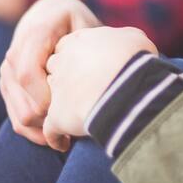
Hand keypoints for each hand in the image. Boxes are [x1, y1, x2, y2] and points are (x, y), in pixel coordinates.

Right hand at [0, 0, 101, 145]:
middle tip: (84, 124)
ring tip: (75, 131)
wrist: (47, 15)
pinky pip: (18, 122)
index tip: (76, 108)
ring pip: (21, 117)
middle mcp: (13, 55)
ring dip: (49, 130)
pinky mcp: (7, 89)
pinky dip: (40, 134)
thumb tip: (92, 77)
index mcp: (33, 36)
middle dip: (55, 121)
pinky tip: (62, 135)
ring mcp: (7, 74)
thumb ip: (86, 46)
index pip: (28, 75)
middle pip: (27, 104)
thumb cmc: (75, 23)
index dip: (49, 99)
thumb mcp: (85, 25)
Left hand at [41, 26, 157, 150]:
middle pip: (53, 72)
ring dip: (58, 109)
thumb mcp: (135, 39)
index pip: (66, 48)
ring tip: (72, 119)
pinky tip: (64, 144)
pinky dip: (55, 138)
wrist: (128, 87)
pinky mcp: (57, 116)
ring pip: (48, 100)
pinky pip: (50, 130)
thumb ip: (125, 38)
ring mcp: (56, 91)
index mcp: (76, 42)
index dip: (76, 60)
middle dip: (63, 82)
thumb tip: (128, 45)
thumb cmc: (134, 61)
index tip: (88, 70)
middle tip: (80, 94)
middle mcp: (61, 63)